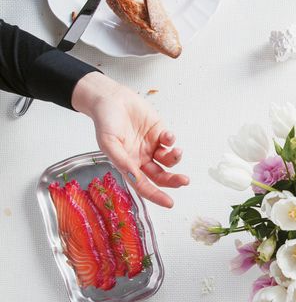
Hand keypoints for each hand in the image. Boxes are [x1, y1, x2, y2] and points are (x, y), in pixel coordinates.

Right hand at [72, 72, 188, 207]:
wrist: (110, 98)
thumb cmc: (105, 121)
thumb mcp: (109, 143)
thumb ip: (122, 161)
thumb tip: (135, 177)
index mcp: (128, 165)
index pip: (144, 186)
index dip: (156, 196)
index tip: (169, 203)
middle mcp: (141, 158)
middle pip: (161, 176)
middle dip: (173, 180)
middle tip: (183, 181)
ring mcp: (151, 146)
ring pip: (168, 160)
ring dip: (175, 159)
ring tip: (176, 152)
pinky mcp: (159, 132)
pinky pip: (169, 142)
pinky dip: (171, 141)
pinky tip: (167, 136)